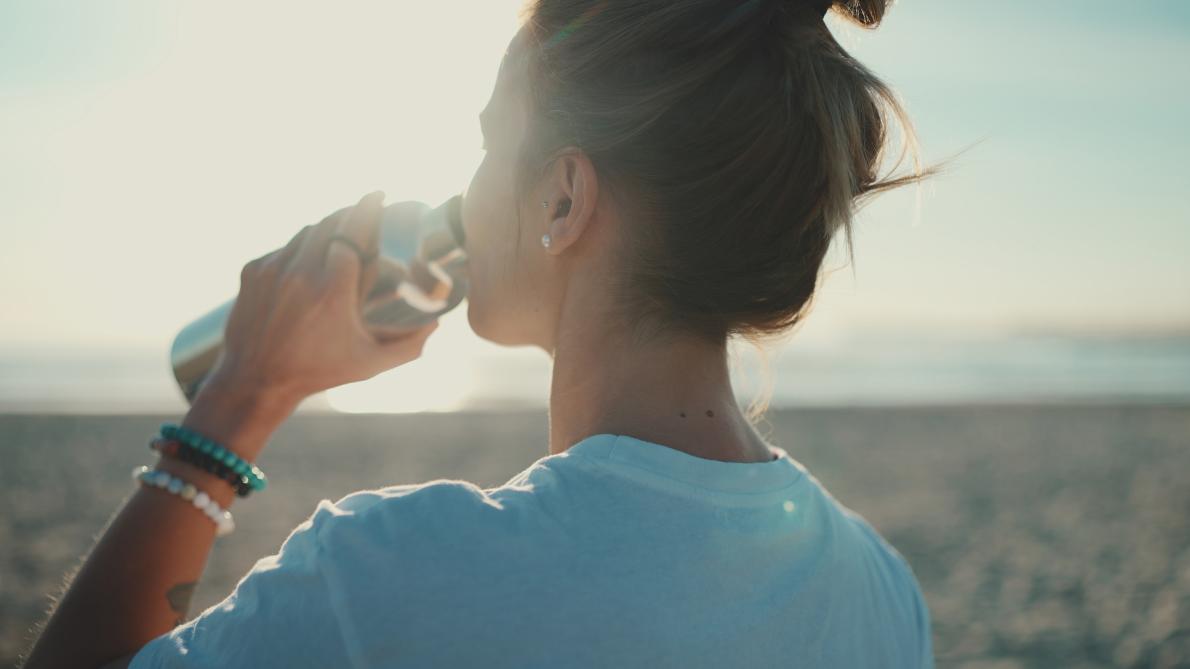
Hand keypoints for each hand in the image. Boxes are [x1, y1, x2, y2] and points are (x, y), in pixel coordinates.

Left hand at [210, 190, 440, 403]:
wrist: (255, 380)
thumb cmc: (317, 372)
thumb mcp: (370, 363)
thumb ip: (409, 346)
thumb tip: (436, 326)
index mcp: (332, 289)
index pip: (352, 230)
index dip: (367, 207)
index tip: (379, 194)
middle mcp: (301, 272)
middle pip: (329, 223)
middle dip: (350, 212)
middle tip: (366, 211)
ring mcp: (273, 269)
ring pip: (305, 233)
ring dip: (326, 229)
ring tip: (341, 234)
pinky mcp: (253, 271)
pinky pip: (283, 248)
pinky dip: (301, 249)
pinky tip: (312, 261)